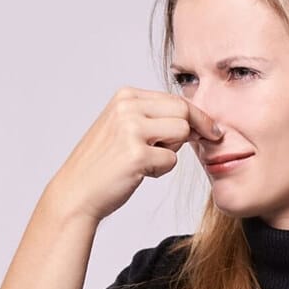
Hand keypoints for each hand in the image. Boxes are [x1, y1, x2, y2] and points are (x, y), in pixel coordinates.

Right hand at [45, 86, 220, 221]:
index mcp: (125, 96)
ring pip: (182, 132)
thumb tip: (197, 118)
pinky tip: (138, 173)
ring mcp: (131, 129)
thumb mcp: (124, 127)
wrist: (76, 192)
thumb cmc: (104, 164)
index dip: (197, 116)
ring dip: (172, 151)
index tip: (211, 129)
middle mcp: (127, 107)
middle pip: (184, 111)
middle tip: (188, 146)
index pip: (175, 98)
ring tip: (147, 160)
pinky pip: (171, 160)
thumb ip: (153, 117)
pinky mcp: (136, 154)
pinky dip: (160, 170)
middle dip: (193, 130)